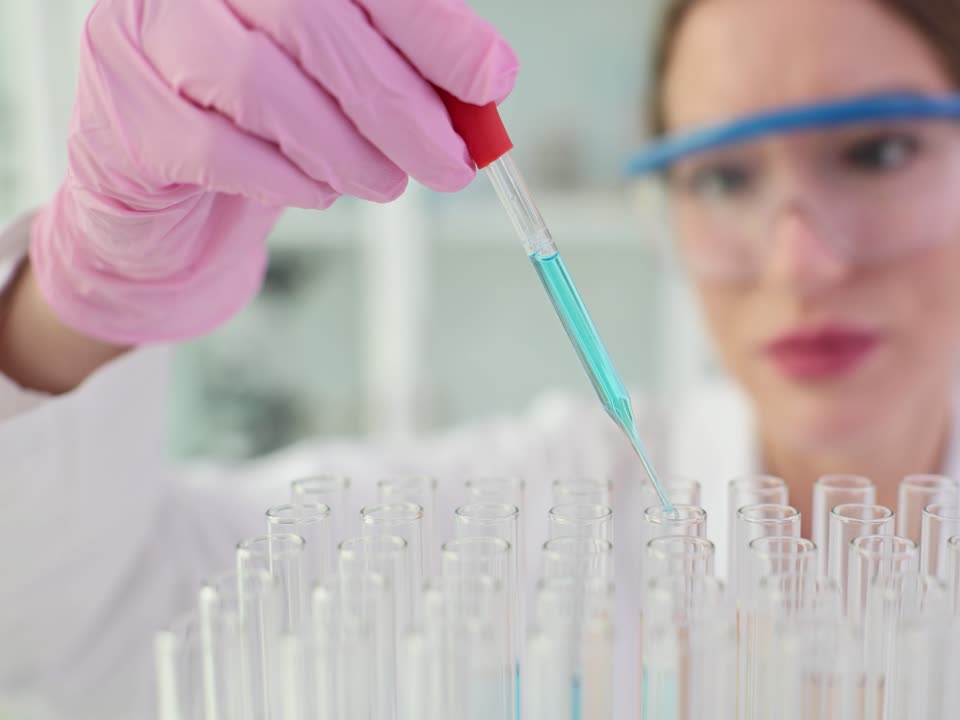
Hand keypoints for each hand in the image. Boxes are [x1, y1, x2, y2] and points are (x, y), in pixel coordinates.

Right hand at [30, 0, 516, 343]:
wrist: (165, 194)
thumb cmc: (266, 122)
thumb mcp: (343, 82)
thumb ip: (406, 69)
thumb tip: (487, 83)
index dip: (434, 27)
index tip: (491, 80)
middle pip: (314, 21)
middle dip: (401, 105)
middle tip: (451, 165)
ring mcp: (146, 35)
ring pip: (264, 84)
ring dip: (347, 150)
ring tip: (383, 182)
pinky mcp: (124, 113)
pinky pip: (216, 148)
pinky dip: (287, 180)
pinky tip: (316, 191)